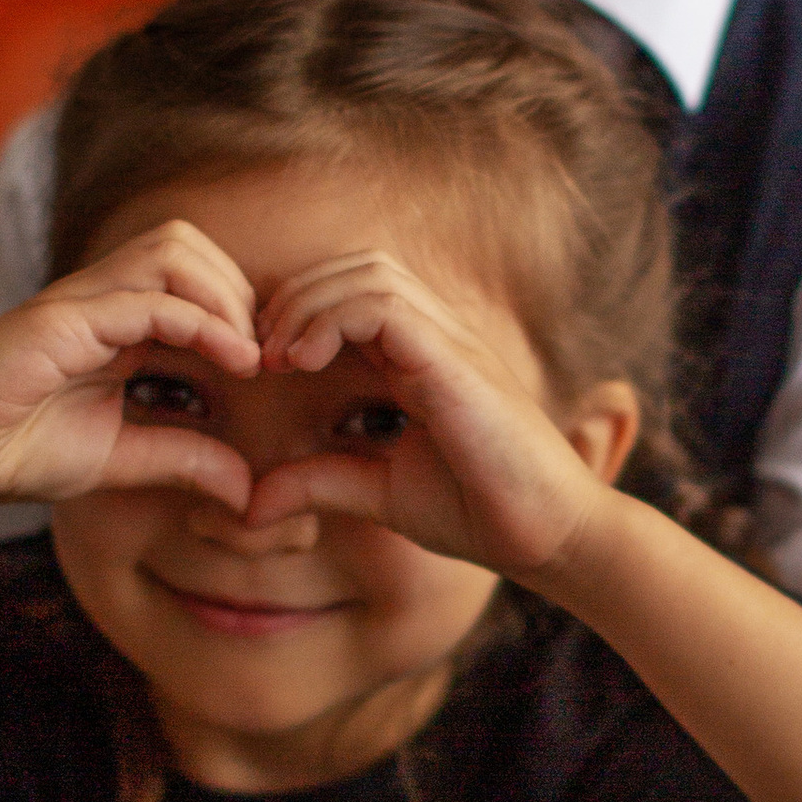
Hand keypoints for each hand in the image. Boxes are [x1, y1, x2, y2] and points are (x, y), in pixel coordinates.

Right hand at [0, 222, 261, 522]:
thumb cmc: (15, 450)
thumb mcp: (121, 458)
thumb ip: (183, 459)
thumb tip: (248, 491)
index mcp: (117, 320)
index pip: (197, 278)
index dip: (245, 313)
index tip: (279, 368)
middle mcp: (102, 297)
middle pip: (191, 244)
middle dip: (243, 291)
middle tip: (270, 355)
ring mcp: (80, 300)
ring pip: (174, 248)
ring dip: (226, 294)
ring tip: (250, 355)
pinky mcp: (60, 318)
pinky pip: (145, 297)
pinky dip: (199, 320)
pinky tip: (233, 361)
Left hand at [248, 248, 634, 583]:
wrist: (551, 536)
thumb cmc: (480, 511)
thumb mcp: (379, 491)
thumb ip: (319, 483)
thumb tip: (250, 504)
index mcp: (422, 355)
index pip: (355, 291)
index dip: (299, 312)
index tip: (263, 364)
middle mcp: (439, 335)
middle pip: (357, 265)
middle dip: (296, 297)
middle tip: (260, 354)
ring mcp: (452, 342)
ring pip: (369, 272)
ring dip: (308, 305)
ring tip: (279, 358)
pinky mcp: (456, 363)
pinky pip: (387, 308)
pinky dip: (333, 320)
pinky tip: (304, 363)